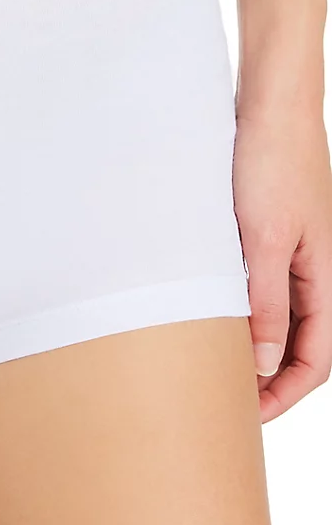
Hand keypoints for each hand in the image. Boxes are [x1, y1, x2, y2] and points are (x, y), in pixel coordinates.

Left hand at [233, 110, 331, 421]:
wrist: (270, 106)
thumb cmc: (271, 165)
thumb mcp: (265, 240)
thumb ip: (266, 302)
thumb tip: (261, 365)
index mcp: (325, 280)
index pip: (313, 361)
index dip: (281, 395)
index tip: (245, 418)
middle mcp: (314, 272)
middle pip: (295, 344)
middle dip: (264, 378)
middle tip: (221, 400)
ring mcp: (292, 252)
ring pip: (276, 316)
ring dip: (249, 343)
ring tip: (209, 365)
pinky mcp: (268, 233)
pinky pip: (259, 284)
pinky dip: (238, 306)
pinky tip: (206, 312)